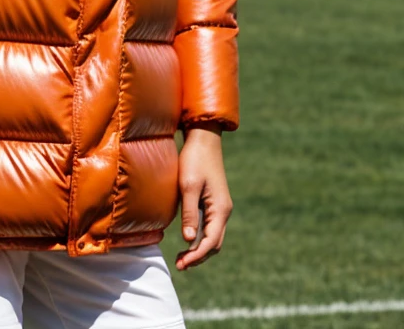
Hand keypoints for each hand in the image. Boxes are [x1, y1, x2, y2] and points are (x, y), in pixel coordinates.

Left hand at [175, 126, 231, 269]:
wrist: (203, 138)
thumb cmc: (194, 160)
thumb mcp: (189, 186)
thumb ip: (189, 213)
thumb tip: (188, 240)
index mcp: (220, 209)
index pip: (211, 242)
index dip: (196, 256)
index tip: (181, 264)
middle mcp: (223, 211)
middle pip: (214, 243)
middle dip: (198, 256)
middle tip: (180, 264)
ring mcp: (220, 206)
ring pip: (213, 236)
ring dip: (199, 249)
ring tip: (182, 258)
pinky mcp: (214, 201)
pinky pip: (210, 226)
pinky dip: (200, 237)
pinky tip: (188, 239)